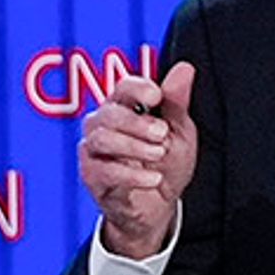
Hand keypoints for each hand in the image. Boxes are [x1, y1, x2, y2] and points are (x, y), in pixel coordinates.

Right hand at [78, 60, 199, 261]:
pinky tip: (152, 179)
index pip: (122, 88)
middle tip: (162, 134)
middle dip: (137, 123)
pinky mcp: (91, 176)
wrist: (159, 205)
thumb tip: (184, 69)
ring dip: (133, 146)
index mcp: (124, 108)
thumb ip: (176, 102)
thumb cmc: (165, 165)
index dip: (137, 88)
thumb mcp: (180, 132)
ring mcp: (93, 151)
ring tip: (158, 155)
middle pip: (109, 113)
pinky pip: (103, 170)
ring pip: (101, 139)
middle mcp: (103, 125)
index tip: (156, 97)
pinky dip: (130, 175)